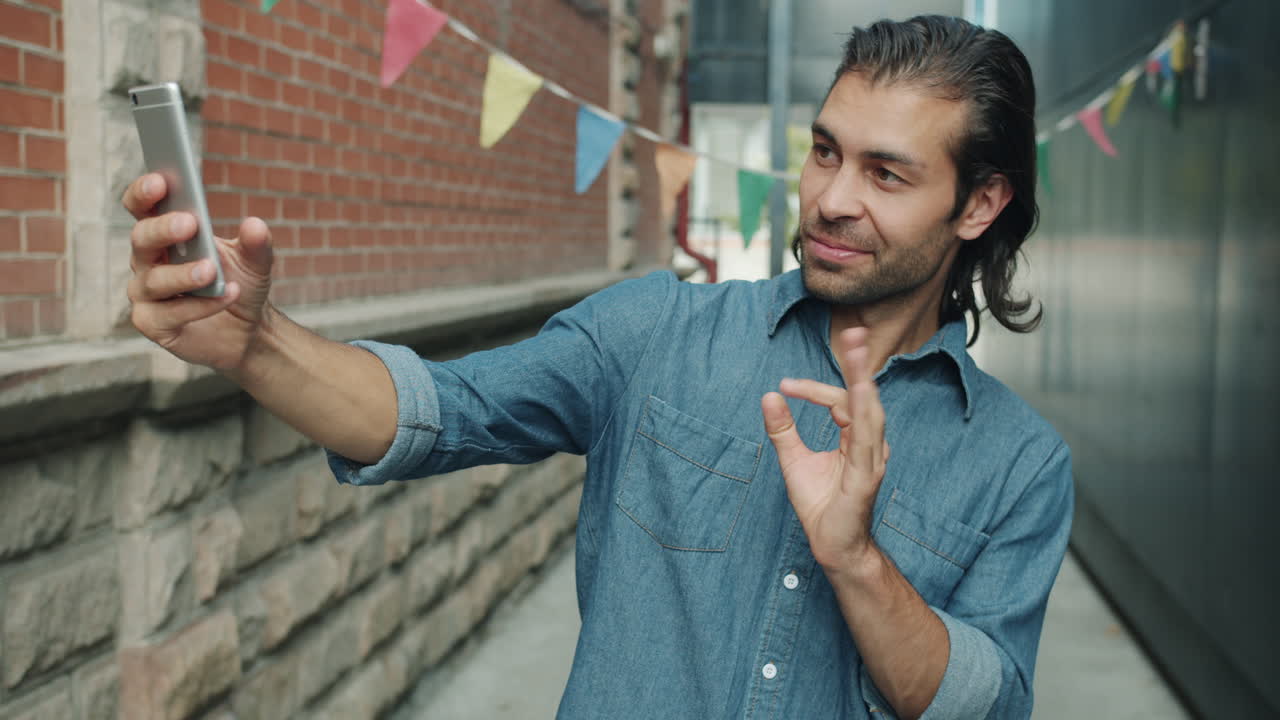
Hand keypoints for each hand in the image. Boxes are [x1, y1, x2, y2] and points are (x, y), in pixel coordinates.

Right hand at [124, 173, 274, 370]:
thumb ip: (256, 244)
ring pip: (153, 280)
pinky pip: (168, 314)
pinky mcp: (152, 324)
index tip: (161, 181)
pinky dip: (199, 306)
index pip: (141, 207)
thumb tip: (255, 224)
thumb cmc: (239, 285)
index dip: (144, 193)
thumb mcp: (254, 262)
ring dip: (184, 274)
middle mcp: (148, 261)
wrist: (246, 330)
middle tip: (189, 223)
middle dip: (163, 229)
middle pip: (141, 239)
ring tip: (211, 270)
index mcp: (164, 235)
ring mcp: (146, 294)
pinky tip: (227, 296)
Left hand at [761, 327, 889, 574]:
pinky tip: (860, 393)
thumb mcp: (793, 461)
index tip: (785, 386)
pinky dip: (864, 414)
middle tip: (853, 332)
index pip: (840, 401)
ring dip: (863, 380)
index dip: (814, 389)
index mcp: (855, 438)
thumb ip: (783, 429)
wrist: (831, 547)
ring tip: (858, 352)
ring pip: (870, 411)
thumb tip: (770, 395)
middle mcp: (869, 444)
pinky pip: (868, 439)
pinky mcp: (867, 475)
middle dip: (859, 364)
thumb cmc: (820, 506)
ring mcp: (872, 458)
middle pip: (864, 396)